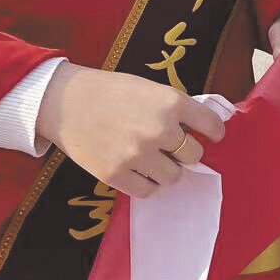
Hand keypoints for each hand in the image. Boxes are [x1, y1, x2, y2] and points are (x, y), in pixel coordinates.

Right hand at [37, 64, 225, 198]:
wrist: (66, 102)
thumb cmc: (111, 92)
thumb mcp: (151, 89)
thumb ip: (177, 109)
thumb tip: (203, 129)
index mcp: (171, 103)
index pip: (211, 125)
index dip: (214, 132)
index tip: (212, 135)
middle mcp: (159, 130)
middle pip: (194, 155)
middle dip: (185, 152)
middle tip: (172, 147)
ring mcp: (138, 154)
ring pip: (173, 176)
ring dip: (167, 169)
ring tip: (152, 158)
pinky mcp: (116, 174)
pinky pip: (148, 191)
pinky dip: (147, 183)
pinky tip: (138, 170)